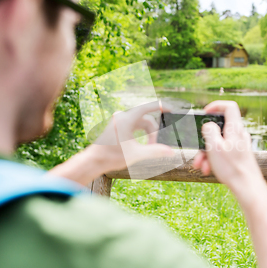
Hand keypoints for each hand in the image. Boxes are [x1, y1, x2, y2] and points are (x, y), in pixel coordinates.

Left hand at [50, 101, 174, 184]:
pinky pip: (136, 124)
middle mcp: (122, 116)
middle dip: (153, 133)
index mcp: (125, 120)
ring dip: (148, 134)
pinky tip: (144, 143)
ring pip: (141, 123)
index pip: (147, 107)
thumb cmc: (112, 157)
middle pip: (146, 120)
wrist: (94, 161)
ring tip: (148, 148)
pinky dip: (142, 133)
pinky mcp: (118, 124)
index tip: (172, 109)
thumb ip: (155, 151)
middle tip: (153, 148)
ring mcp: (119, 119)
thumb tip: (171, 152)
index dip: (161, 106)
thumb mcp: (136, 154)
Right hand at [194, 101, 266, 267]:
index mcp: (235, 128)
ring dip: (206, 153)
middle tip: (197, 152)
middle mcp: (239, 135)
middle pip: (218, 129)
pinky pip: (222, 153)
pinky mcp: (238, 156)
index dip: (216, 106)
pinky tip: (208, 170)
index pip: (229, 107)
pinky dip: (213, 159)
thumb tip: (208, 125)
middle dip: (204, 140)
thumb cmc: (232, 167)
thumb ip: (209, 130)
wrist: (247, 187)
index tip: (204, 113)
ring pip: (218, 143)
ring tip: (201, 166)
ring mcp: (239, 146)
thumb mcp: (214, 146)